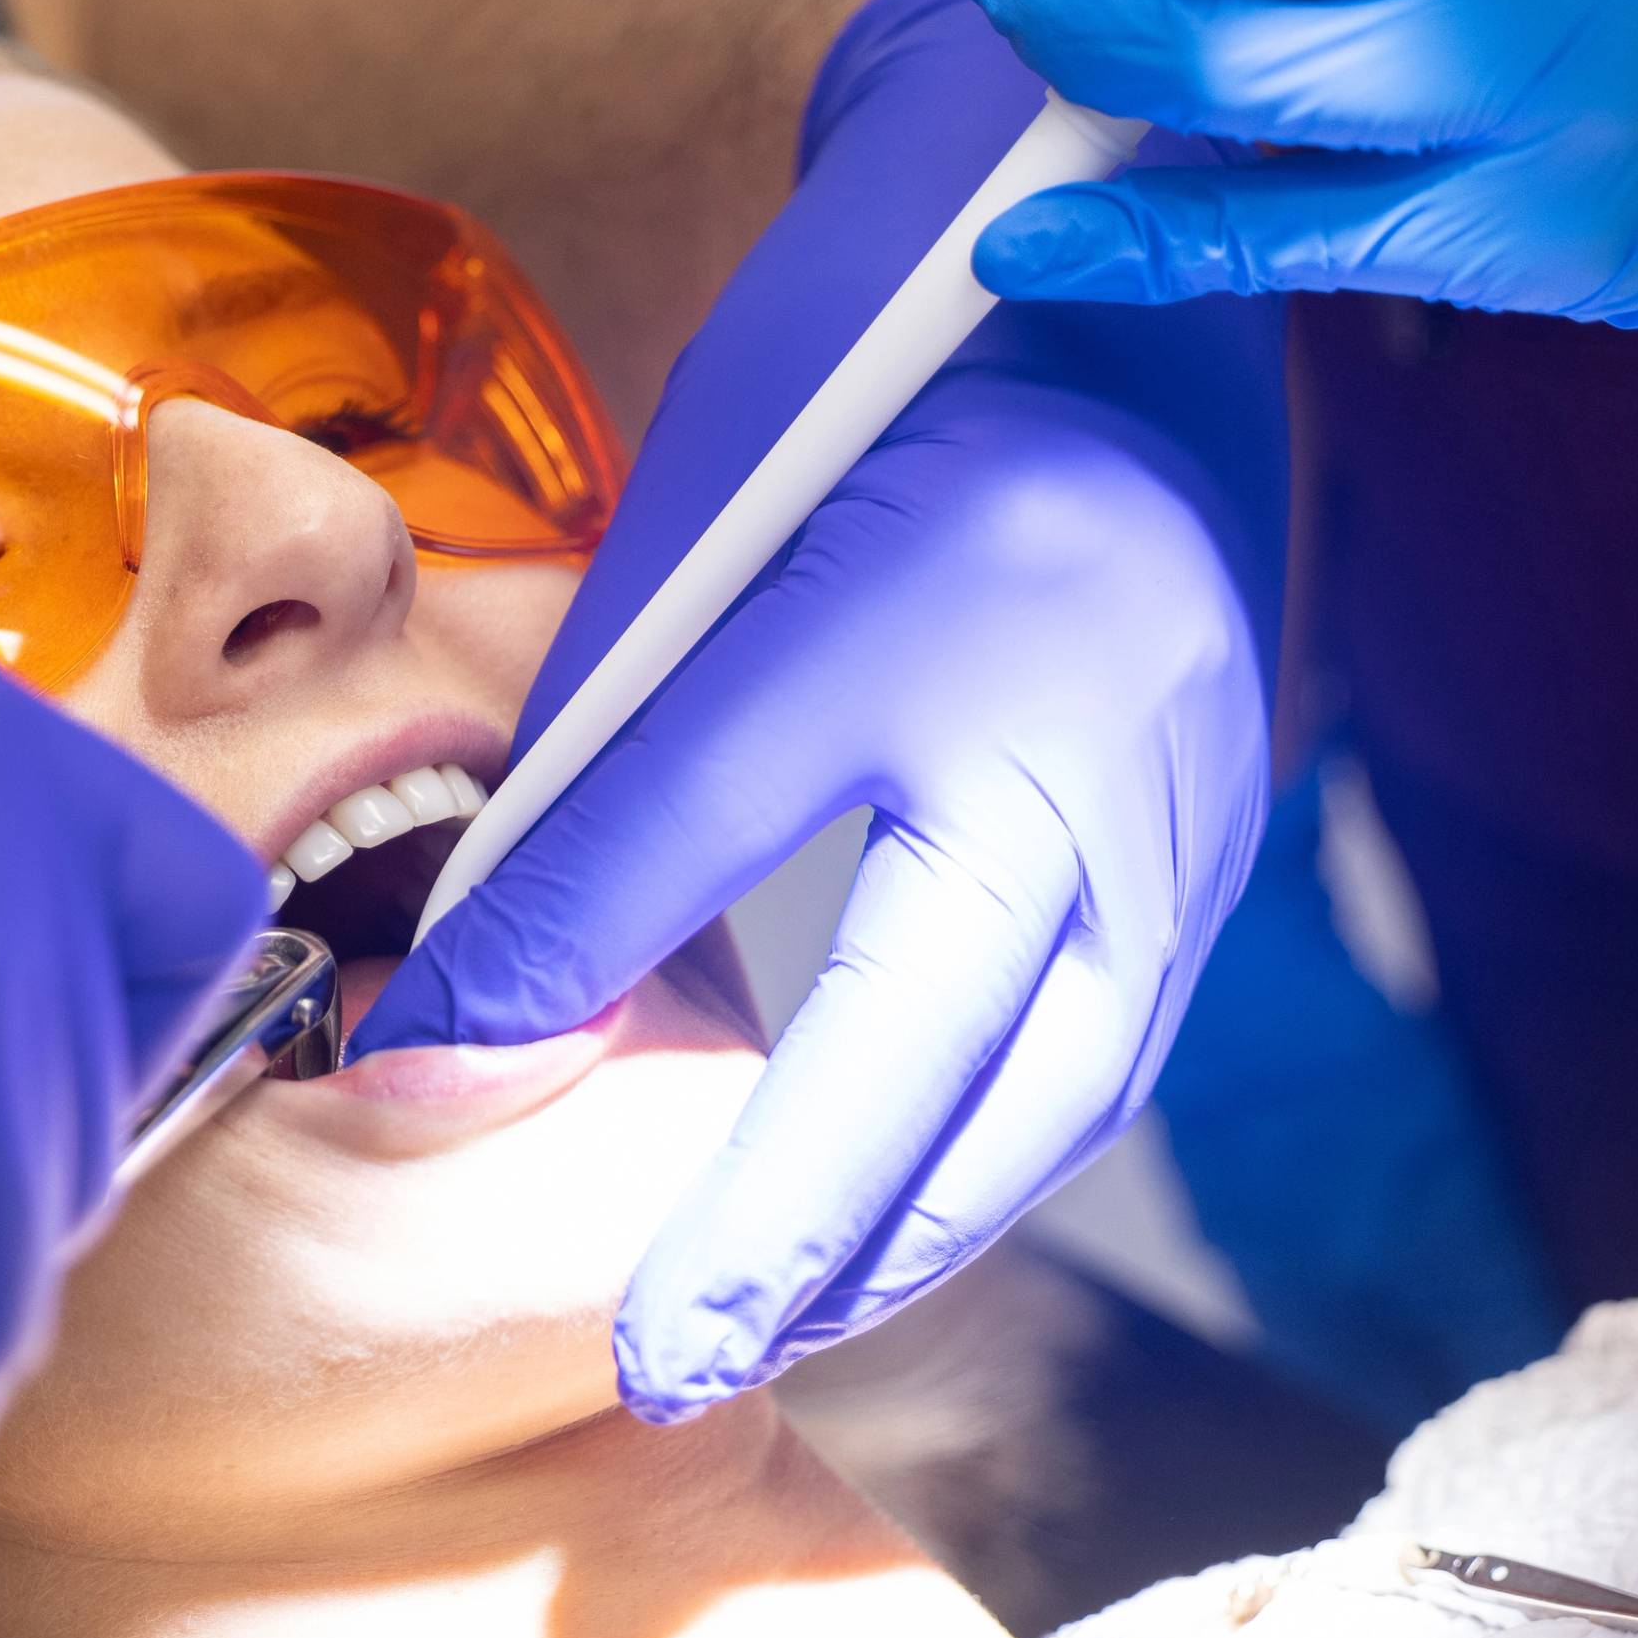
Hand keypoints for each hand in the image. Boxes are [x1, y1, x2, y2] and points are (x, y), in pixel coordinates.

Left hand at [359, 0, 1278, 1417]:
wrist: (1119, 276)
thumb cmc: (878, 372)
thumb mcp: (712, 507)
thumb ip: (611, 747)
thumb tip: (482, 974)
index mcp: (935, 591)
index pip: (696, 818)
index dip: (542, 957)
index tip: (418, 1067)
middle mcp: (1083, 721)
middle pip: (927, 1048)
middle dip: (785, 1234)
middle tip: (660, 1360)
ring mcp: (1184, 796)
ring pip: (1050, 1095)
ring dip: (904, 1237)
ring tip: (765, 1327)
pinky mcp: (1220, 842)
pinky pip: (1107, 1052)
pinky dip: (987, 1161)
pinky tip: (893, 1221)